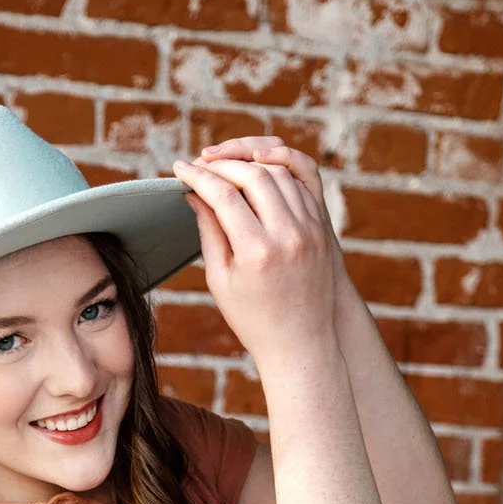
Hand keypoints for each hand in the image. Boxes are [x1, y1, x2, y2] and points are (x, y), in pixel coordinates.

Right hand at [173, 137, 342, 368]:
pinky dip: (278, 168)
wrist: (301, 342)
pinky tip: (258, 167)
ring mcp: (310, 228)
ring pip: (279, 171)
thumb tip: (195, 193)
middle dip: (222, 163)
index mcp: (256, 252)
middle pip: (252, 174)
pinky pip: (303, 180)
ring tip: (226, 166)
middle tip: (201, 164)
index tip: (179, 168)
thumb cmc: (253, 318)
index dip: (197, 176)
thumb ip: (209, 231)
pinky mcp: (323, 226)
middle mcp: (287, 234)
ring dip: (250, 161)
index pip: (222, 195)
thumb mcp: (221, 280)